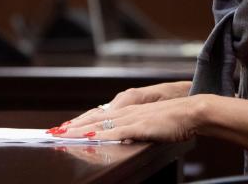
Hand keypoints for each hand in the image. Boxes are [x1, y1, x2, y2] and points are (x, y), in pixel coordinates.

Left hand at [59, 80, 190, 128]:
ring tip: (64, 134)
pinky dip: (102, 134)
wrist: (193, 111)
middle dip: (73, 125)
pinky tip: (91, 137)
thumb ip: (134, 129)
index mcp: (129, 110)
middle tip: (54, 131)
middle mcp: (127, 111)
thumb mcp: (150, 124)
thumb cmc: (175, 119)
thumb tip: (123, 136)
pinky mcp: (141, 126)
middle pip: (93, 117)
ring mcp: (133, 117)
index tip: (64, 127)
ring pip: (100, 123)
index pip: (98, 115)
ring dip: (80, 129)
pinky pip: (117, 131)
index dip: (80, 121)